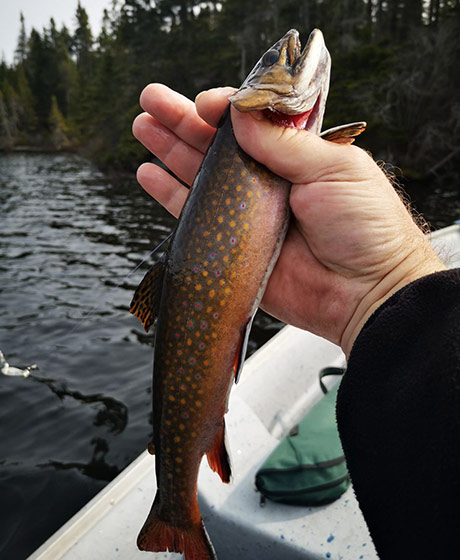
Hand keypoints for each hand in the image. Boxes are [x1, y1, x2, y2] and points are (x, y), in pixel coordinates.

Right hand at [133, 84, 444, 356]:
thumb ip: (284, 141)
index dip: (224, 110)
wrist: (366, 293)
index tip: (205, 104)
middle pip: (216, 146)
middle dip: (182, 120)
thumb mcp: (335, 169)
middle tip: (151, 99)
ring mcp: (247, 215)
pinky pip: (194, 218)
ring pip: (199, 176)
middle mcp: (268, 183)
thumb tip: (241, 110)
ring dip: (169, 150)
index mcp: (298, 157)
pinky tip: (150, 173)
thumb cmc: (367, 228)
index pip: (252, 124)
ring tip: (143, 125)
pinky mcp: (232, 247)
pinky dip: (170, 196)